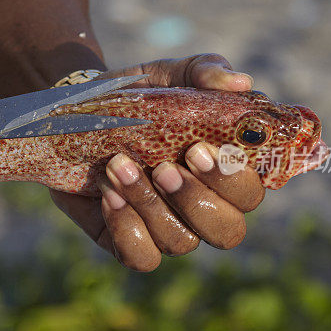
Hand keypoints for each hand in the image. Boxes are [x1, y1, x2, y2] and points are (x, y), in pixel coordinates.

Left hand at [50, 54, 264, 270]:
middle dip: (196, 201)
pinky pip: (140, 258)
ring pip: (180, 242)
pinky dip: (126, 230)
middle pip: (227, 232)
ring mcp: (165, 228)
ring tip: (117, 165)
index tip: (197, 149)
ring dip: (149, 205)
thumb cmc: (139, 95)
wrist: (80, 111)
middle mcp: (202, 208)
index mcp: (223, 173)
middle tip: (163, 167)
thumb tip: (241, 82)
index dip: (231, 181)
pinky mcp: (126, 240)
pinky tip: (108, 196)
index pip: (250, 196)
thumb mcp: (169, 74)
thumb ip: (206, 71)